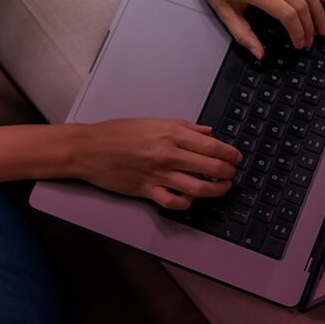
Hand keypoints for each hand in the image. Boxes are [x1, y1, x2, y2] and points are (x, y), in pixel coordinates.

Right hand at [69, 118, 242, 209]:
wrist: (88, 149)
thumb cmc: (116, 133)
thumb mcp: (151, 121)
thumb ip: (182, 126)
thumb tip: (206, 131)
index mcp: (169, 133)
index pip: (211, 145)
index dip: (229, 153)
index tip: (236, 157)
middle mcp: (167, 154)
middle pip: (210, 166)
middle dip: (227, 171)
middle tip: (231, 172)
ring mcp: (158, 174)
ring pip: (198, 187)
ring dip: (216, 189)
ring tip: (221, 187)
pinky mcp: (147, 190)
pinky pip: (174, 201)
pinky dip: (187, 202)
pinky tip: (191, 198)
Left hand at [181, 0, 324, 57]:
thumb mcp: (221, 9)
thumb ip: (241, 33)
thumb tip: (258, 52)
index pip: (287, 15)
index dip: (298, 33)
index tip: (299, 43)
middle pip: (301, 4)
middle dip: (309, 26)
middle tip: (311, 39)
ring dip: (318, 10)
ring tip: (321, 25)